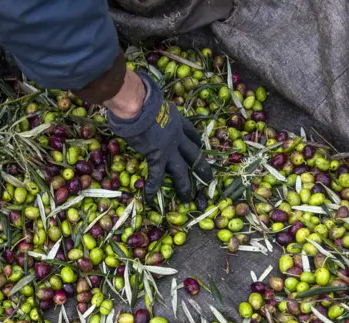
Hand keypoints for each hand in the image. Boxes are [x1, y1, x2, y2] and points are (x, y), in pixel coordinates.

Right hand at [106, 71, 212, 202]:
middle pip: (193, 154)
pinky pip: (156, 175)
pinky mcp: (157, 156)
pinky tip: (150, 198)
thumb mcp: (155, 101)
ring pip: (181, 170)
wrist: (140, 105)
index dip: (196, 141)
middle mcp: (177, 136)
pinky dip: (153, 186)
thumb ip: (154, 107)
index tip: (200, 146)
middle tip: (208, 179)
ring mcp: (169, 148)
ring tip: (188, 198)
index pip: (191, 133)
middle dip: (201, 167)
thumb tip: (143, 102)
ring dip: (184, 185)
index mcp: (178, 120)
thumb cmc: (143, 99)